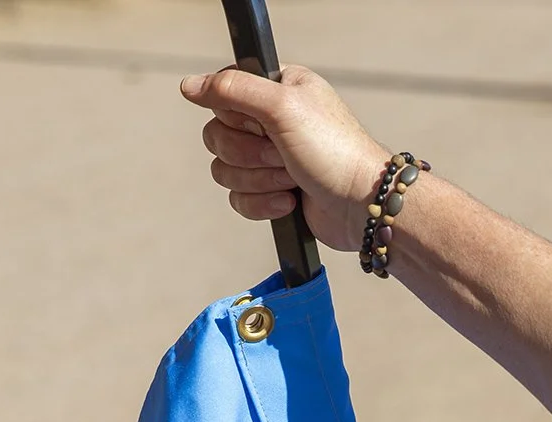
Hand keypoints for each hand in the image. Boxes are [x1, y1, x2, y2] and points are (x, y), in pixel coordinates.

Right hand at [180, 66, 385, 251]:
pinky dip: (262, 204)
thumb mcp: (283, 106)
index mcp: (275, 90)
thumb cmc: (334, 152)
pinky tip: (290, 202)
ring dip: (259, 180)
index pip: (223, 95)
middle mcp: (270, 121)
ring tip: (291, 179)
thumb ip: (232, 89)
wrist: (361, 206)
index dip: (236, 116)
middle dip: (249, 154)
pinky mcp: (271, 193)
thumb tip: (189, 85)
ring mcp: (270, 160)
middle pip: (217, 135)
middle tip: (282, 155)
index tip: (262, 124)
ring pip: (225, 171)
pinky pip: (238, 199)